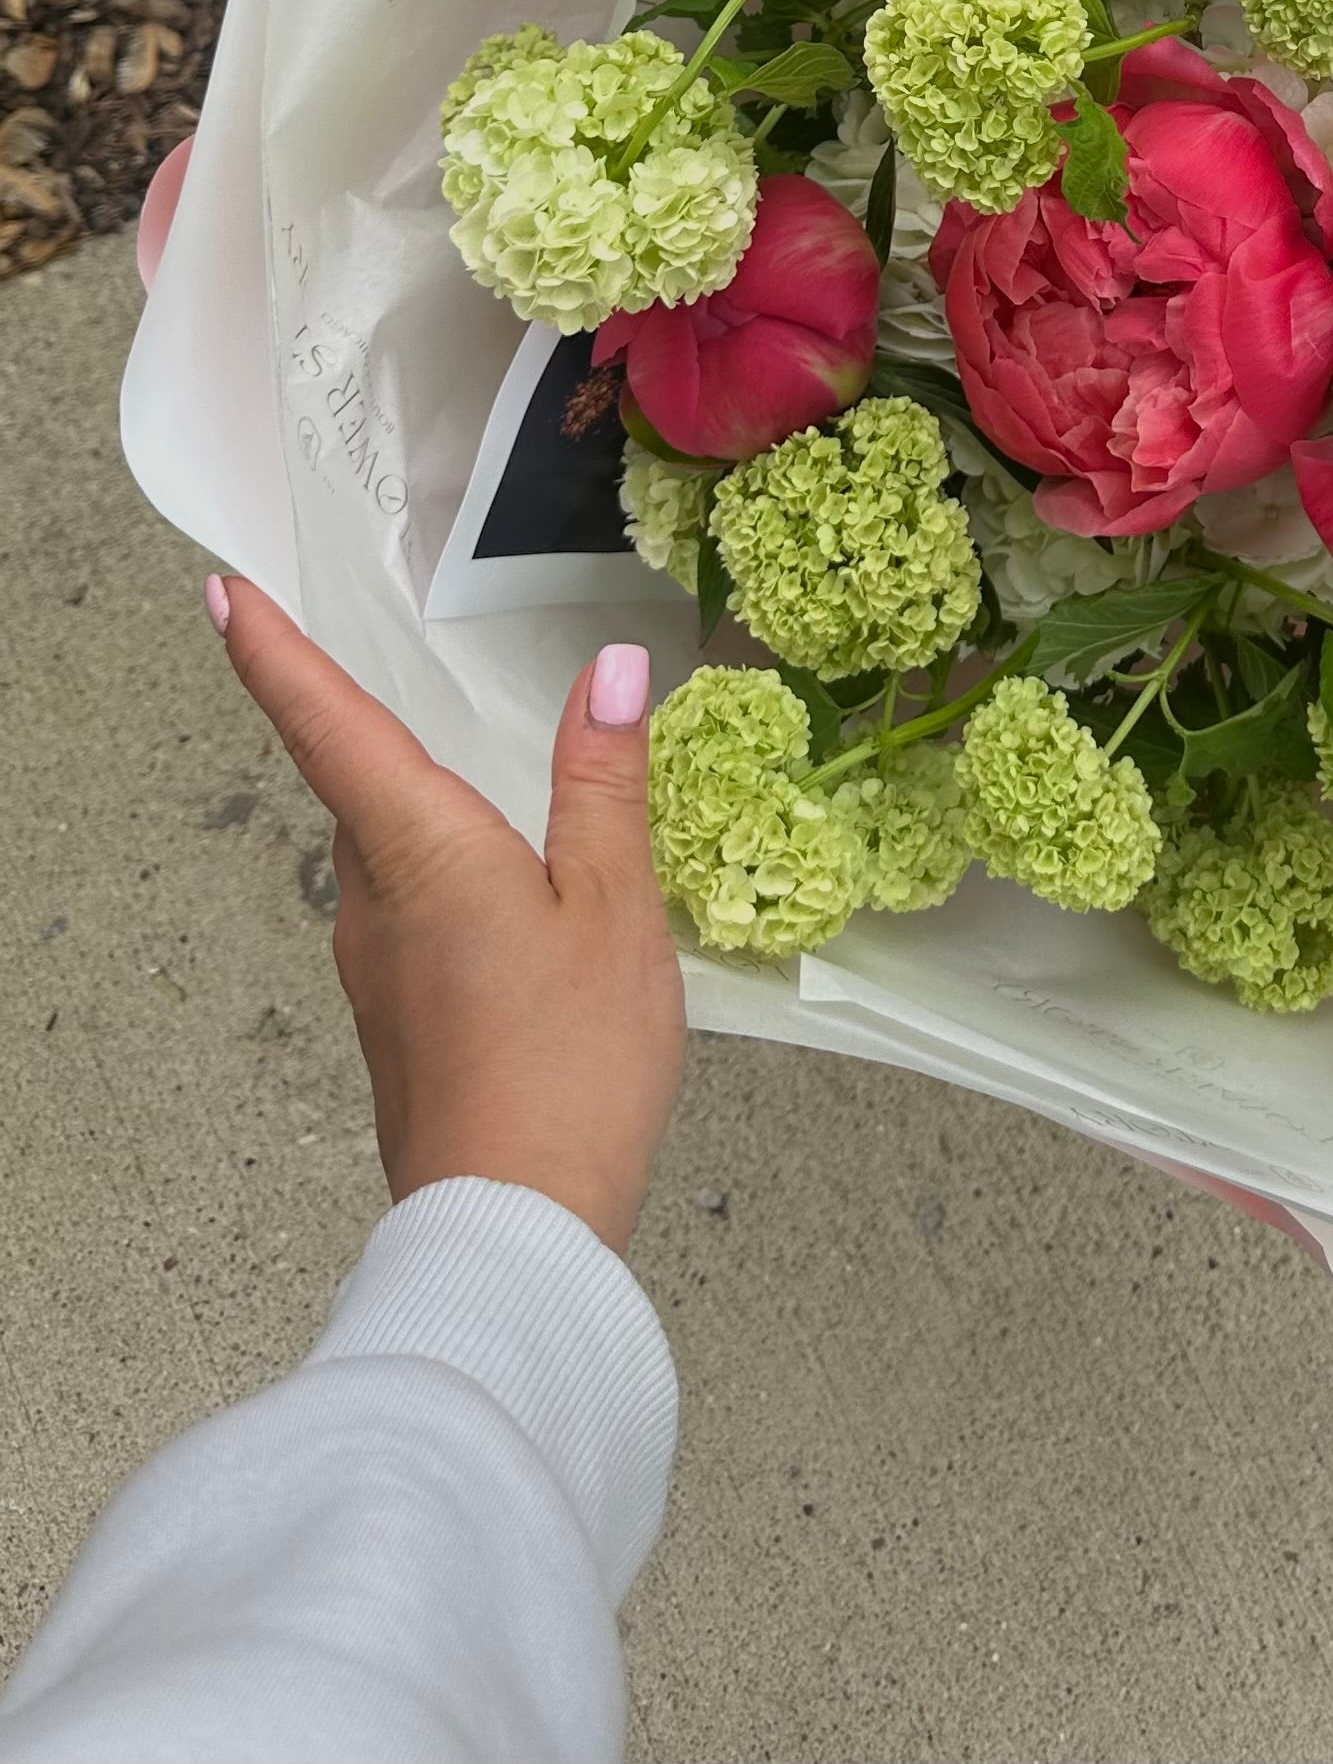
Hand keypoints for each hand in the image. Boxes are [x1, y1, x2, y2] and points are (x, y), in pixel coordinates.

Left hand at [210, 578, 685, 1255]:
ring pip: (386, 855)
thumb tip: (609, 672)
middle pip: (355, 789)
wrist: (514, 1231)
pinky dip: (443, 879)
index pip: (326, 725)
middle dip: (358, 726)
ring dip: (417, 812)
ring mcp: (375, 969)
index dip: (272, 654)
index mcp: (419, 849)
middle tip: (354, 660)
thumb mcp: (615, 909)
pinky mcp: (397, 1021)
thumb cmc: (569, 1066)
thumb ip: (604, 786)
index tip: (224, 594)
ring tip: (478, 784)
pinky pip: (409, 915)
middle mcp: (373, 900)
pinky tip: (506, 899)